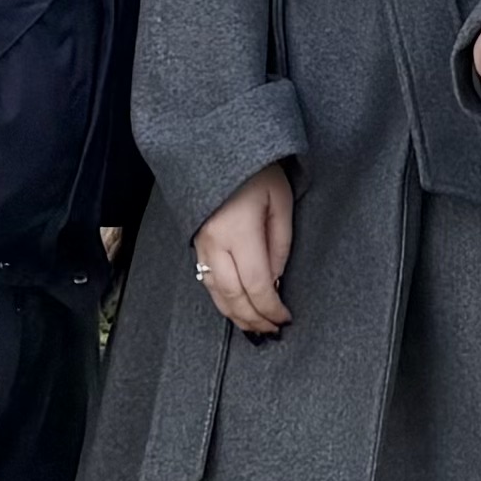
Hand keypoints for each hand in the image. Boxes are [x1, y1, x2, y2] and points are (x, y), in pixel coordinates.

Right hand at [193, 165, 295, 338]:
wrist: (217, 148)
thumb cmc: (257, 172)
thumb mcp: (280, 204)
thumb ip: (279, 246)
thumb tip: (275, 281)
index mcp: (238, 232)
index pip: (256, 285)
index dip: (271, 308)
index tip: (285, 318)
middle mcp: (214, 243)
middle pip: (233, 297)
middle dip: (253, 319)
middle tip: (271, 331)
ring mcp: (200, 245)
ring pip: (215, 294)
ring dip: (235, 315)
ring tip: (255, 327)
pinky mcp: (194, 244)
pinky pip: (205, 282)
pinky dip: (221, 300)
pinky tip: (235, 308)